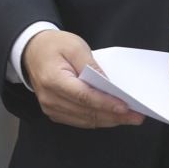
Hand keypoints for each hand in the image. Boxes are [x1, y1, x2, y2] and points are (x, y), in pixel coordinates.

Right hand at [23, 30, 143, 128]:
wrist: (31, 50)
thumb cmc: (53, 46)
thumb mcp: (74, 46)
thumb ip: (91, 65)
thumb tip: (108, 84)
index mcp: (53, 80)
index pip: (83, 96)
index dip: (106, 103)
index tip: (126, 107)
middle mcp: (50, 98)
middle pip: (87, 112)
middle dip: (114, 115)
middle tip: (137, 116)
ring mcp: (50, 107)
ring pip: (86, 120)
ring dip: (109, 120)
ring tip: (129, 118)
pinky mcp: (54, 112)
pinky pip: (80, 121)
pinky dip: (98, 120)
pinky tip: (112, 117)